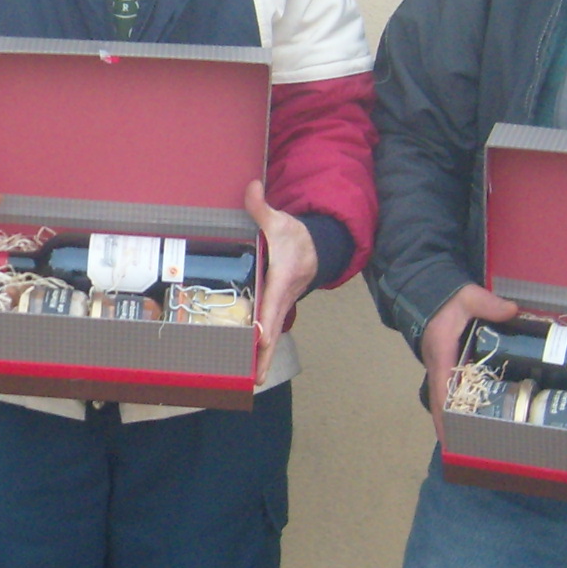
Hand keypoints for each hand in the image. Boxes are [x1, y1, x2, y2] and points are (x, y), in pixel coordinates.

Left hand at [243, 180, 318, 366]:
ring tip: (248, 380)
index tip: (259, 341)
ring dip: (262, 357)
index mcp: (282, 280)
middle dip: (265, 355)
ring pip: (271, 335)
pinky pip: (269, 330)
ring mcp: (281, 305)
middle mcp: (282, 298)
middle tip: (254, 378)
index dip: (266, 324)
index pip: (273, 305)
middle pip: (272, 331)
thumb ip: (261, 207)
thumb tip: (251, 187)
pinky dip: (261, 347)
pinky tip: (248, 362)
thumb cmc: (297, 237)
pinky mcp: (277, 307)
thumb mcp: (280, 221)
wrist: (318, 246)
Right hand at [421, 282, 519, 443]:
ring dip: (456, 418)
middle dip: (450, 426)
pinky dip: (461, 404)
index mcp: (441, 354)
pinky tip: (477, 414)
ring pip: (446, 398)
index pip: (441, 390)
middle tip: (468, 449)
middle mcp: (438, 365)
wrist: (431, 291)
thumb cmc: (448, 298)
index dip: (444, 416)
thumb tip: (513, 311)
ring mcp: (442, 366)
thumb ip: (488, 304)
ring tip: (474, 439)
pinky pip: (452, 389)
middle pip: (441, 403)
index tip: (449, 439)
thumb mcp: (469, 297)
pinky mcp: (449, 364)